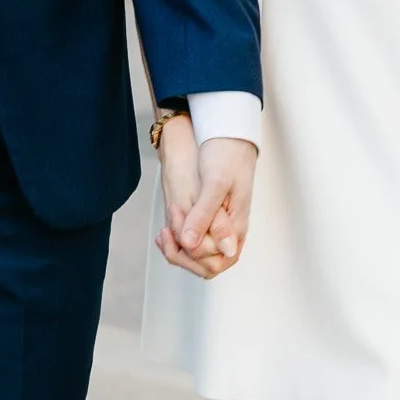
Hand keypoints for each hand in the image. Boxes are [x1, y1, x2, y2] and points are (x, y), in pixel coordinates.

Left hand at [154, 122, 255, 279]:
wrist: (226, 135)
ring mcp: (218, 226)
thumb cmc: (226, 154)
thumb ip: (205, 215)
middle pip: (206, 264)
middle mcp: (228, 231)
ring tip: (163, 234)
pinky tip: (164, 232)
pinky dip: (176, 240)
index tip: (177, 235)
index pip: (215, 263)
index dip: (193, 257)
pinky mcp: (207, 218)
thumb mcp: (215, 183)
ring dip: (177, 248)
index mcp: (236, 227)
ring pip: (197, 255)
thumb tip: (192, 245)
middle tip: (166, 234)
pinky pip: (193, 241)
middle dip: (182, 255)